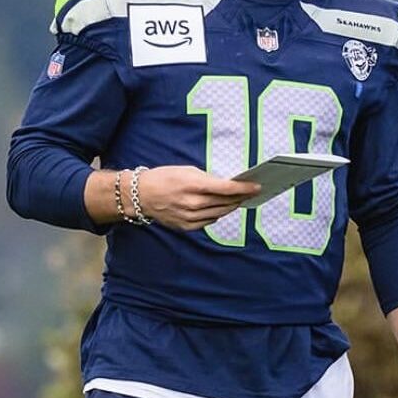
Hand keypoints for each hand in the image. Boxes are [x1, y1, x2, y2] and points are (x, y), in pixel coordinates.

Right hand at [129, 166, 259, 230]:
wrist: (141, 196)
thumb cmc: (164, 178)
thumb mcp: (187, 170)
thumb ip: (208, 179)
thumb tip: (227, 186)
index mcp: (194, 185)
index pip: (227, 188)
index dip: (245, 188)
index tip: (257, 187)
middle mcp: (193, 203)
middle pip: (227, 202)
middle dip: (241, 197)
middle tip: (251, 193)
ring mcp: (190, 217)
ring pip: (221, 213)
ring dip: (231, 206)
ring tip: (239, 200)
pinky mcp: (187, 227)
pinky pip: (210, 221)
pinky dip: (217, 214)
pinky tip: (220, 208)